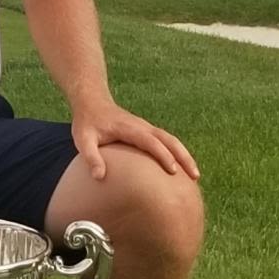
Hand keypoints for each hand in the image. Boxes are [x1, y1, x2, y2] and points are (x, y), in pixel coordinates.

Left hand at [71, 101, 200, 182]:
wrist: (92, 101)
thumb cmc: (87, 122)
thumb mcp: (82, 139)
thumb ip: (90, 157)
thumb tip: (99, 177)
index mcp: (130, 128)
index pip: (151, 142)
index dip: (163, 155)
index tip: (174, 170)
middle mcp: (142, 126)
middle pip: (169, 139)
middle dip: (184, 156)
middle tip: (195, 175)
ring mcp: (146, 128)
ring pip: (171, 140)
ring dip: (184, 155)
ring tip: (195, 175)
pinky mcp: (146, 131)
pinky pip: (165, 141)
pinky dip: (177, 152)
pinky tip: (181, 168)